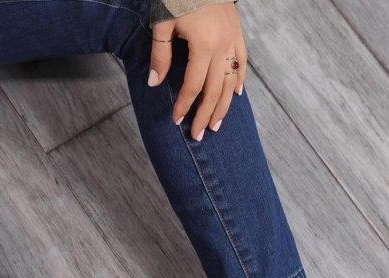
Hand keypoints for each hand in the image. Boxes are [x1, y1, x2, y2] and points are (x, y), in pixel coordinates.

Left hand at [148, 3, 247, 140]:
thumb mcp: (162, 22)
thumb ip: (160, 55)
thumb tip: (155, 84)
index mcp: (203, 45)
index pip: (193, 85)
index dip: (184, 105)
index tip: (176, 120)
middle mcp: (222, 46)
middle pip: (214, 90)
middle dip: (206, 114)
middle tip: (199, 135)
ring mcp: (233, 40)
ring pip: (231, 81)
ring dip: (224, 105)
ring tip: (217, 124)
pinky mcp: (237, 32)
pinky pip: (242, 62)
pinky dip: (240, 79)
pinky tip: (236, 95)